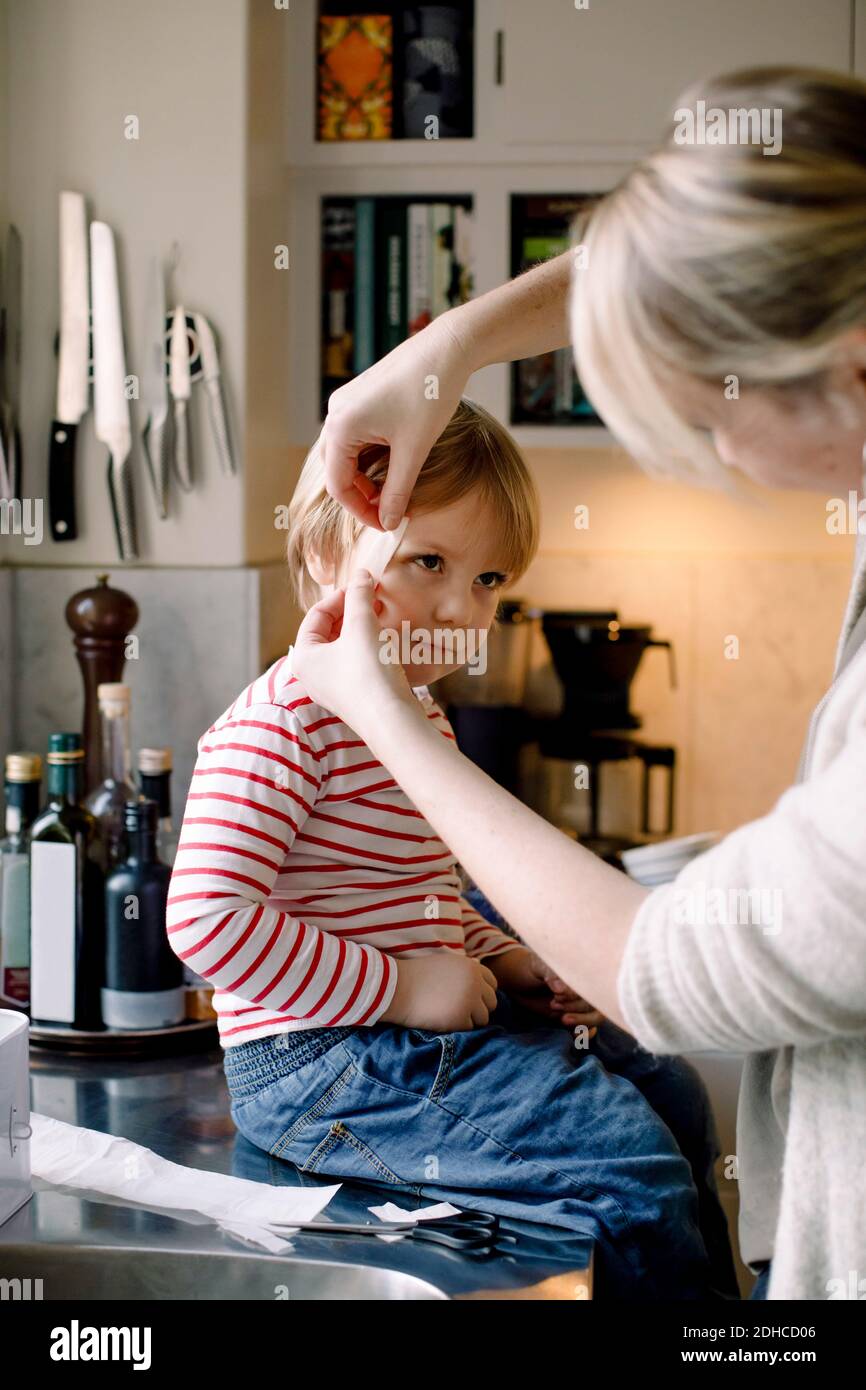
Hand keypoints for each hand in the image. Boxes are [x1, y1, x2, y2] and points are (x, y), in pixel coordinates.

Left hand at [292, 570, 417, 735]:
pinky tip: (385, 640)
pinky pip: (355, 662)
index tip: (363, 586)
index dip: (340, 596)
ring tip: (381, 615)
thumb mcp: (362, 627)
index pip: (316, 614)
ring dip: (362, 627)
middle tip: (374, 599)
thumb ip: (359, 596)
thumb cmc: (369, 674)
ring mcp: (331, 687)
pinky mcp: (352, 695)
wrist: (391, 721)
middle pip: (329, 630)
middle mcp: (312, 674)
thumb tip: (362, 574)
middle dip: (352, 611)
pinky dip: (367, 646)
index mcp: (303, 656)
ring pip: (344, 646)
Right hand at [321, 310, 472, 530]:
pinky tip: (395, 463)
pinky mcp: (360, 398)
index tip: (387, 523)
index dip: (361, 511)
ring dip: (368, 477)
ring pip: (347, 454)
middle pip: (338, 470)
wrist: (446, 350)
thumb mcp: (414, 451)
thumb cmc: (429, 394)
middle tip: (392, 510)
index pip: (338, 485)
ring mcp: (347, 404)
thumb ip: (398, 491)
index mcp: (341, 427)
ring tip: (396, 490)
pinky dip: (371, 456)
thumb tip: (390, 522)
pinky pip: (356, 437)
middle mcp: (336, 414)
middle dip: (363, 495)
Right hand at [381, 953, 499, 1031]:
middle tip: (459, 1010)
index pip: (493, 983)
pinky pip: (469, 1028)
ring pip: (483, 1018)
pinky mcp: (460, 1018)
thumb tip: (483, 979)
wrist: (395, 988)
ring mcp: (469, 1000)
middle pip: (492, 1002)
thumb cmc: (417, 977)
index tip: (469, 997)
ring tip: (449, 1014)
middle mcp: (475, 982)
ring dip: (469, 1019)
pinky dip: (457, 1027)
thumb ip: (465, 972)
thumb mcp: (445, 965)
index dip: (482, 992)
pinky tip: (442, 1019)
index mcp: (472, 967)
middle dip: (478, 1008)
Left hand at [488, 947, 604, 1037]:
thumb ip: (550, 974)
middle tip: (553, 1004)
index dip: (576, 992)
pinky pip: (588, 1028)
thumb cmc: (533, 969)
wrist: (520, 982)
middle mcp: (586, 987)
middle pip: (595, 1002)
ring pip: (595, 1016)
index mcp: (582, 970)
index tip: (557, 993)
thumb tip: (559, 988)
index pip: (591, 983)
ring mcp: (581, 1003)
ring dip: (582, 1021)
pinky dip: (585, 1033)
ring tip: (563, 1019)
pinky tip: (575, 1035)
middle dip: (576, 1006)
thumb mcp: (539, 966)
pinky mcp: (575, 1017)